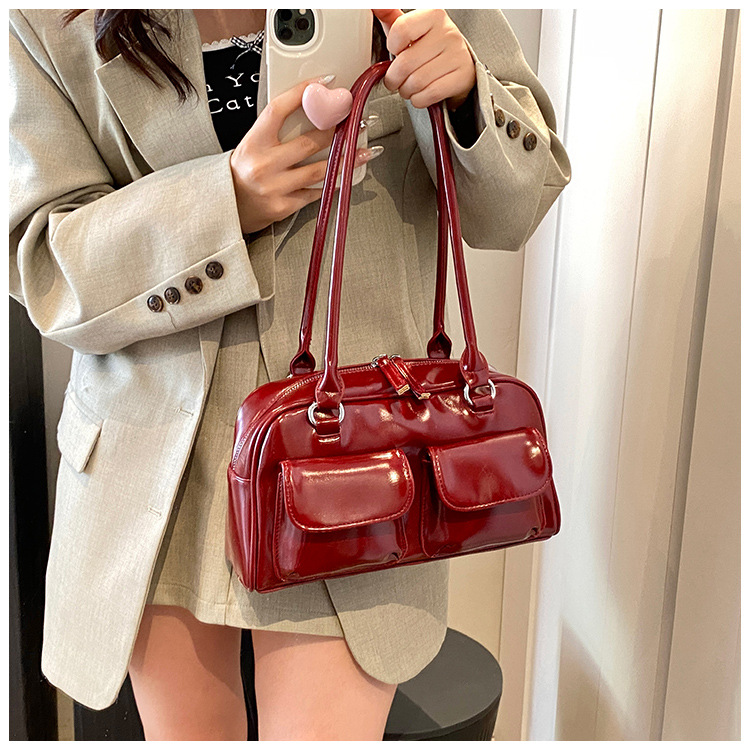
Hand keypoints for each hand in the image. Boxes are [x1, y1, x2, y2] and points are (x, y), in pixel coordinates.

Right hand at [230, 76, 378, 233]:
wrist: (228, 205)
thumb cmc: (244, 171)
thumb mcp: (254, 144)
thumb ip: (277, 131)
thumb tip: (313, 111)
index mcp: (254, 142)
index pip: (278, 109)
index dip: (301, 93)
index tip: (323, 83)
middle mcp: (264, 164)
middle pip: (309, 143)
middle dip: (337, 131)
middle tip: (356, 122)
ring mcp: (275, 187)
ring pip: (319, 170)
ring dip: (345, 160)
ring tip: (363, 152)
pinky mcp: (284, 206)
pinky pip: (315, 193)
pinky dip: (331, 183)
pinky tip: (345, 175)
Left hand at [372, 9, 475, 110]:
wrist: (457, 66)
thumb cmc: (428, 47)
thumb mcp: (410, 29)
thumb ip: (391, 18)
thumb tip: (373, 6)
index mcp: (433, 15)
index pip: (401, 30)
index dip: (392, 47)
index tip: (396, 52)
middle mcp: (448, 32)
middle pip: (406, 63)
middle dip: (394, 78)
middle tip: (396, 80)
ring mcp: (457, 55)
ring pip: (417, 82)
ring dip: (406, 91)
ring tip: (408, 87)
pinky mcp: (462, 77)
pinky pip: (430, 94)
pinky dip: (419, 100)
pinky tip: (420, 94)